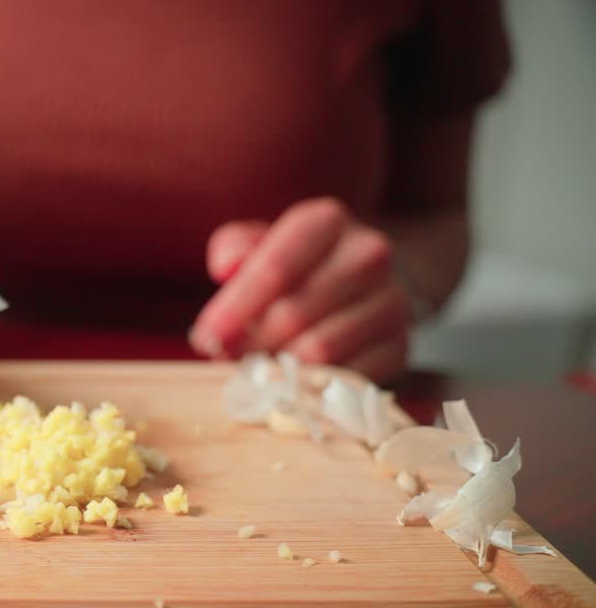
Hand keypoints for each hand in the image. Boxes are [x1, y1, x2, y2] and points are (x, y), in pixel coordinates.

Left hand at [190, 197, 411, 381]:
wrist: (365, 278)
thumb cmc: (297, 262)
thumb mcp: (259, 241)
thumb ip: (234, 248)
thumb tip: (226, 269)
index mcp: (327, 221)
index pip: (274, 268)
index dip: (234, 309)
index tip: (205, 338)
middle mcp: (368, 255)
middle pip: (294, 314)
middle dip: (250, 343)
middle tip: (225, 356)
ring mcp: (391, 300)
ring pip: (321, 351)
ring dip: (278, 367)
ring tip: (257, 365)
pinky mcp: (401, 344)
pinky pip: (347, 378)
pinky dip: (312, 386)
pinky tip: (292, 379)